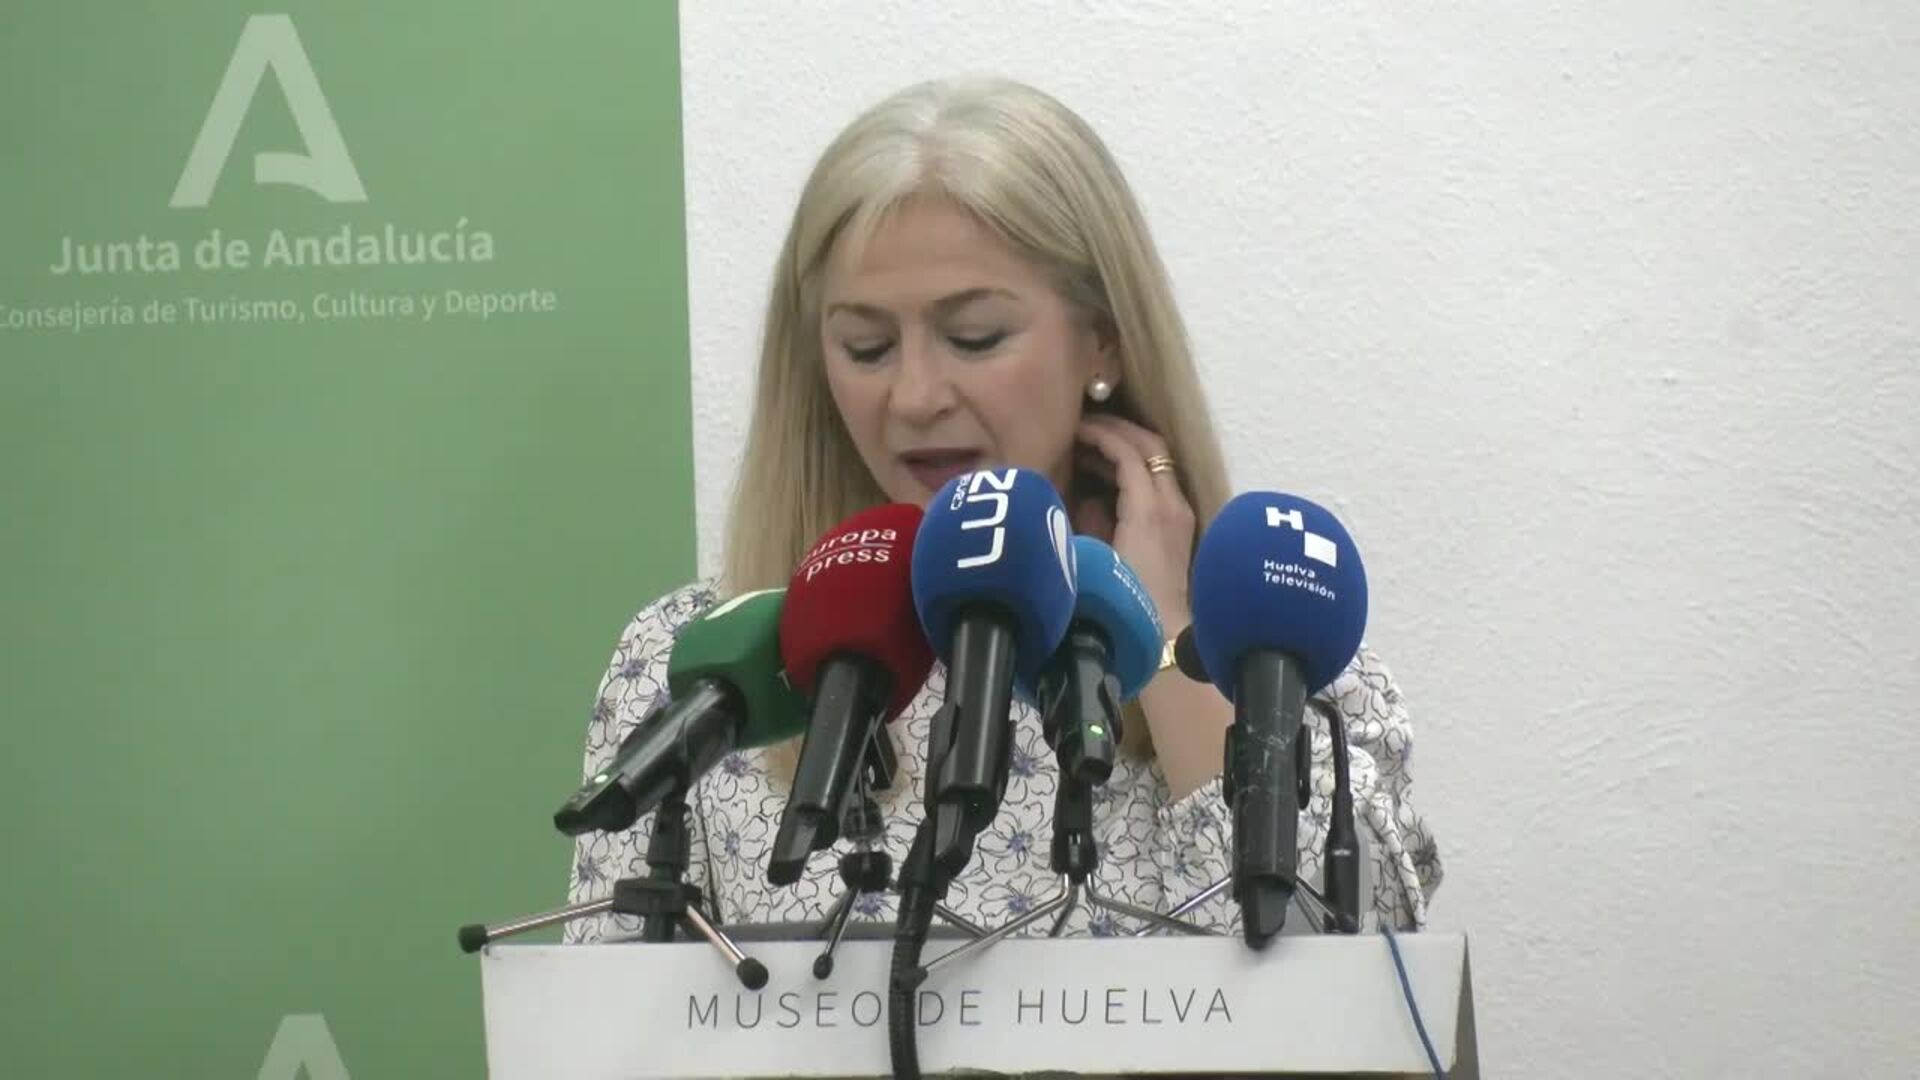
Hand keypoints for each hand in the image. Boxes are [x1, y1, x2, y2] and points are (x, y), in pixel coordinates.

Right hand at [1072, 414, 1196, 626]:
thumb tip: (1085, 496)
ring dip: (1128, 448)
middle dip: (1119, 430)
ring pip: (1158, 462)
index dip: (1100, 434)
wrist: (1161, 635)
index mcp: (1148, 507)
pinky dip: (1135, 471)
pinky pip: (1158, 482)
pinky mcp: (1180, 526)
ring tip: (1092, 448)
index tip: (1074, 428)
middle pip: (1151, 446)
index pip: (1128, 452)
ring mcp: (1180, 513)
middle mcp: (1170, 502)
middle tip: (1086, 425)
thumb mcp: (1093, 555)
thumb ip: (1088, 518)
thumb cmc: (1121, 598)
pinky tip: (1109, 479)